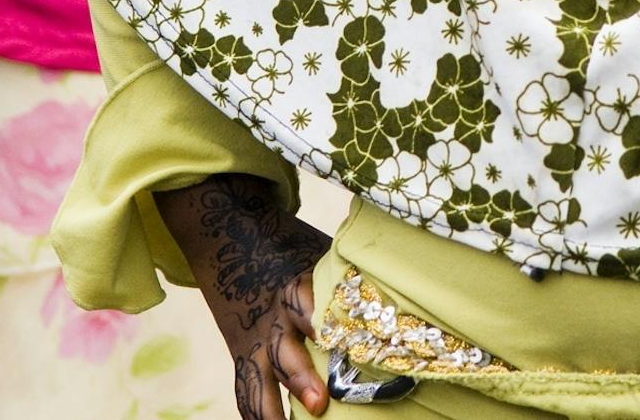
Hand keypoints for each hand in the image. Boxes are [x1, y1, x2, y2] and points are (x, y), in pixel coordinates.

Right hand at [157, 175, 330, 419]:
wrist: (229, 237)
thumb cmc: (293, 248)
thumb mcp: (322, 253)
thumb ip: (351, 278)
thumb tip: (410, 291)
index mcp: (296, 286)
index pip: (310, 306)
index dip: (323, 322)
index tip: (347, 341)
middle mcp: (274, 317)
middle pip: (284, 349)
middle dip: (300, 377)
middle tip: (320, 402)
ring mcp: (256, 339)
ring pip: (260, 378)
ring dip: (273, 408)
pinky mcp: (244, 354)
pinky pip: (246, 390)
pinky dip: (256, 415)